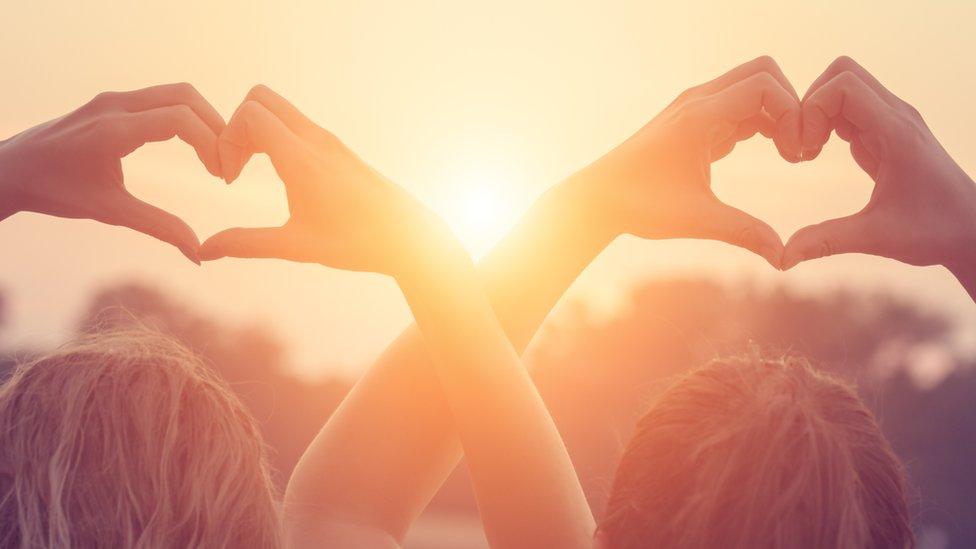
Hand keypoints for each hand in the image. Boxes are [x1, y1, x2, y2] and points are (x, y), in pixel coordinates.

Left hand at [0, 83, 224, 262]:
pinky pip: (162, 99)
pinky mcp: (114, 102)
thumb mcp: (110, 211)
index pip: (180, 120)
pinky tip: (195, 148)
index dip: (212, 144)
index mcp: (113, 129)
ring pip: (177, 93)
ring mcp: (113, 99)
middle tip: (228, 164)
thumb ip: (159, 227)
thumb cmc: (55, 191)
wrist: (11, 170)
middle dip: (216, 127)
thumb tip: (198, 253)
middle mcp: (115, 104)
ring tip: (216, 157)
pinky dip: (187, 118)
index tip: (223, 176)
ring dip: (204, 121)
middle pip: (186, 96)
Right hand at [199, 86, 444, 274]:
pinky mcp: (336, 147)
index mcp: (302, 159)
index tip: (229, 177)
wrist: (407, 236)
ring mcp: (328, 139)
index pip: (249, 115)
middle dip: (235, 126)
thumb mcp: (296, 247)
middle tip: (234, 166)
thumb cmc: (356, 243)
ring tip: (250, 169)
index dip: (227, 140)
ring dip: (255, 130)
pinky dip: (275, 136)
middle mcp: (315, 139)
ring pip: (278, 108)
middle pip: (260, 98)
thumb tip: (205, 251)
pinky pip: (294, 122)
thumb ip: (247, 244)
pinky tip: (277, 174)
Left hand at [573, 56, 802, 268]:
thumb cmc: (641, 206)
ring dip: (778, 114)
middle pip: (763, 73)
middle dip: (791, 104)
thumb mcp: (698, 220)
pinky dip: (763, 121)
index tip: (797, 152)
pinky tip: (773, 152)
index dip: (792, 112)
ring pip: (753, 88)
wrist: (599, 198)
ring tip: (791, 154)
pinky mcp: (696, 121)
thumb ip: (745, 232)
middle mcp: (698, 102)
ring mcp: (696, 108)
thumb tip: (784, 258)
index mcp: (699, 116)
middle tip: (799, 147)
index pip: (763, 85)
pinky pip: (740, 106)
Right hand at [782, 57, 975, 269]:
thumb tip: (782, 258)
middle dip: (809, 103)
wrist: (972, 230)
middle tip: (800, 145)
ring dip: (816, 113)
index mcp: (896, 132)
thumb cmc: (934, 232)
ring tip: (806, 152)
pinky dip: (825, 124)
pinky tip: (816, 155)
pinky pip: (849, 109)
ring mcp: (892, 122)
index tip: (805, 151)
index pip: (843, 85)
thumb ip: (826, 241)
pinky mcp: (886, 133)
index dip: (811, 110)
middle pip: (842, 74)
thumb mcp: (876, 238)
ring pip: (844, 88)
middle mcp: (896, 117)